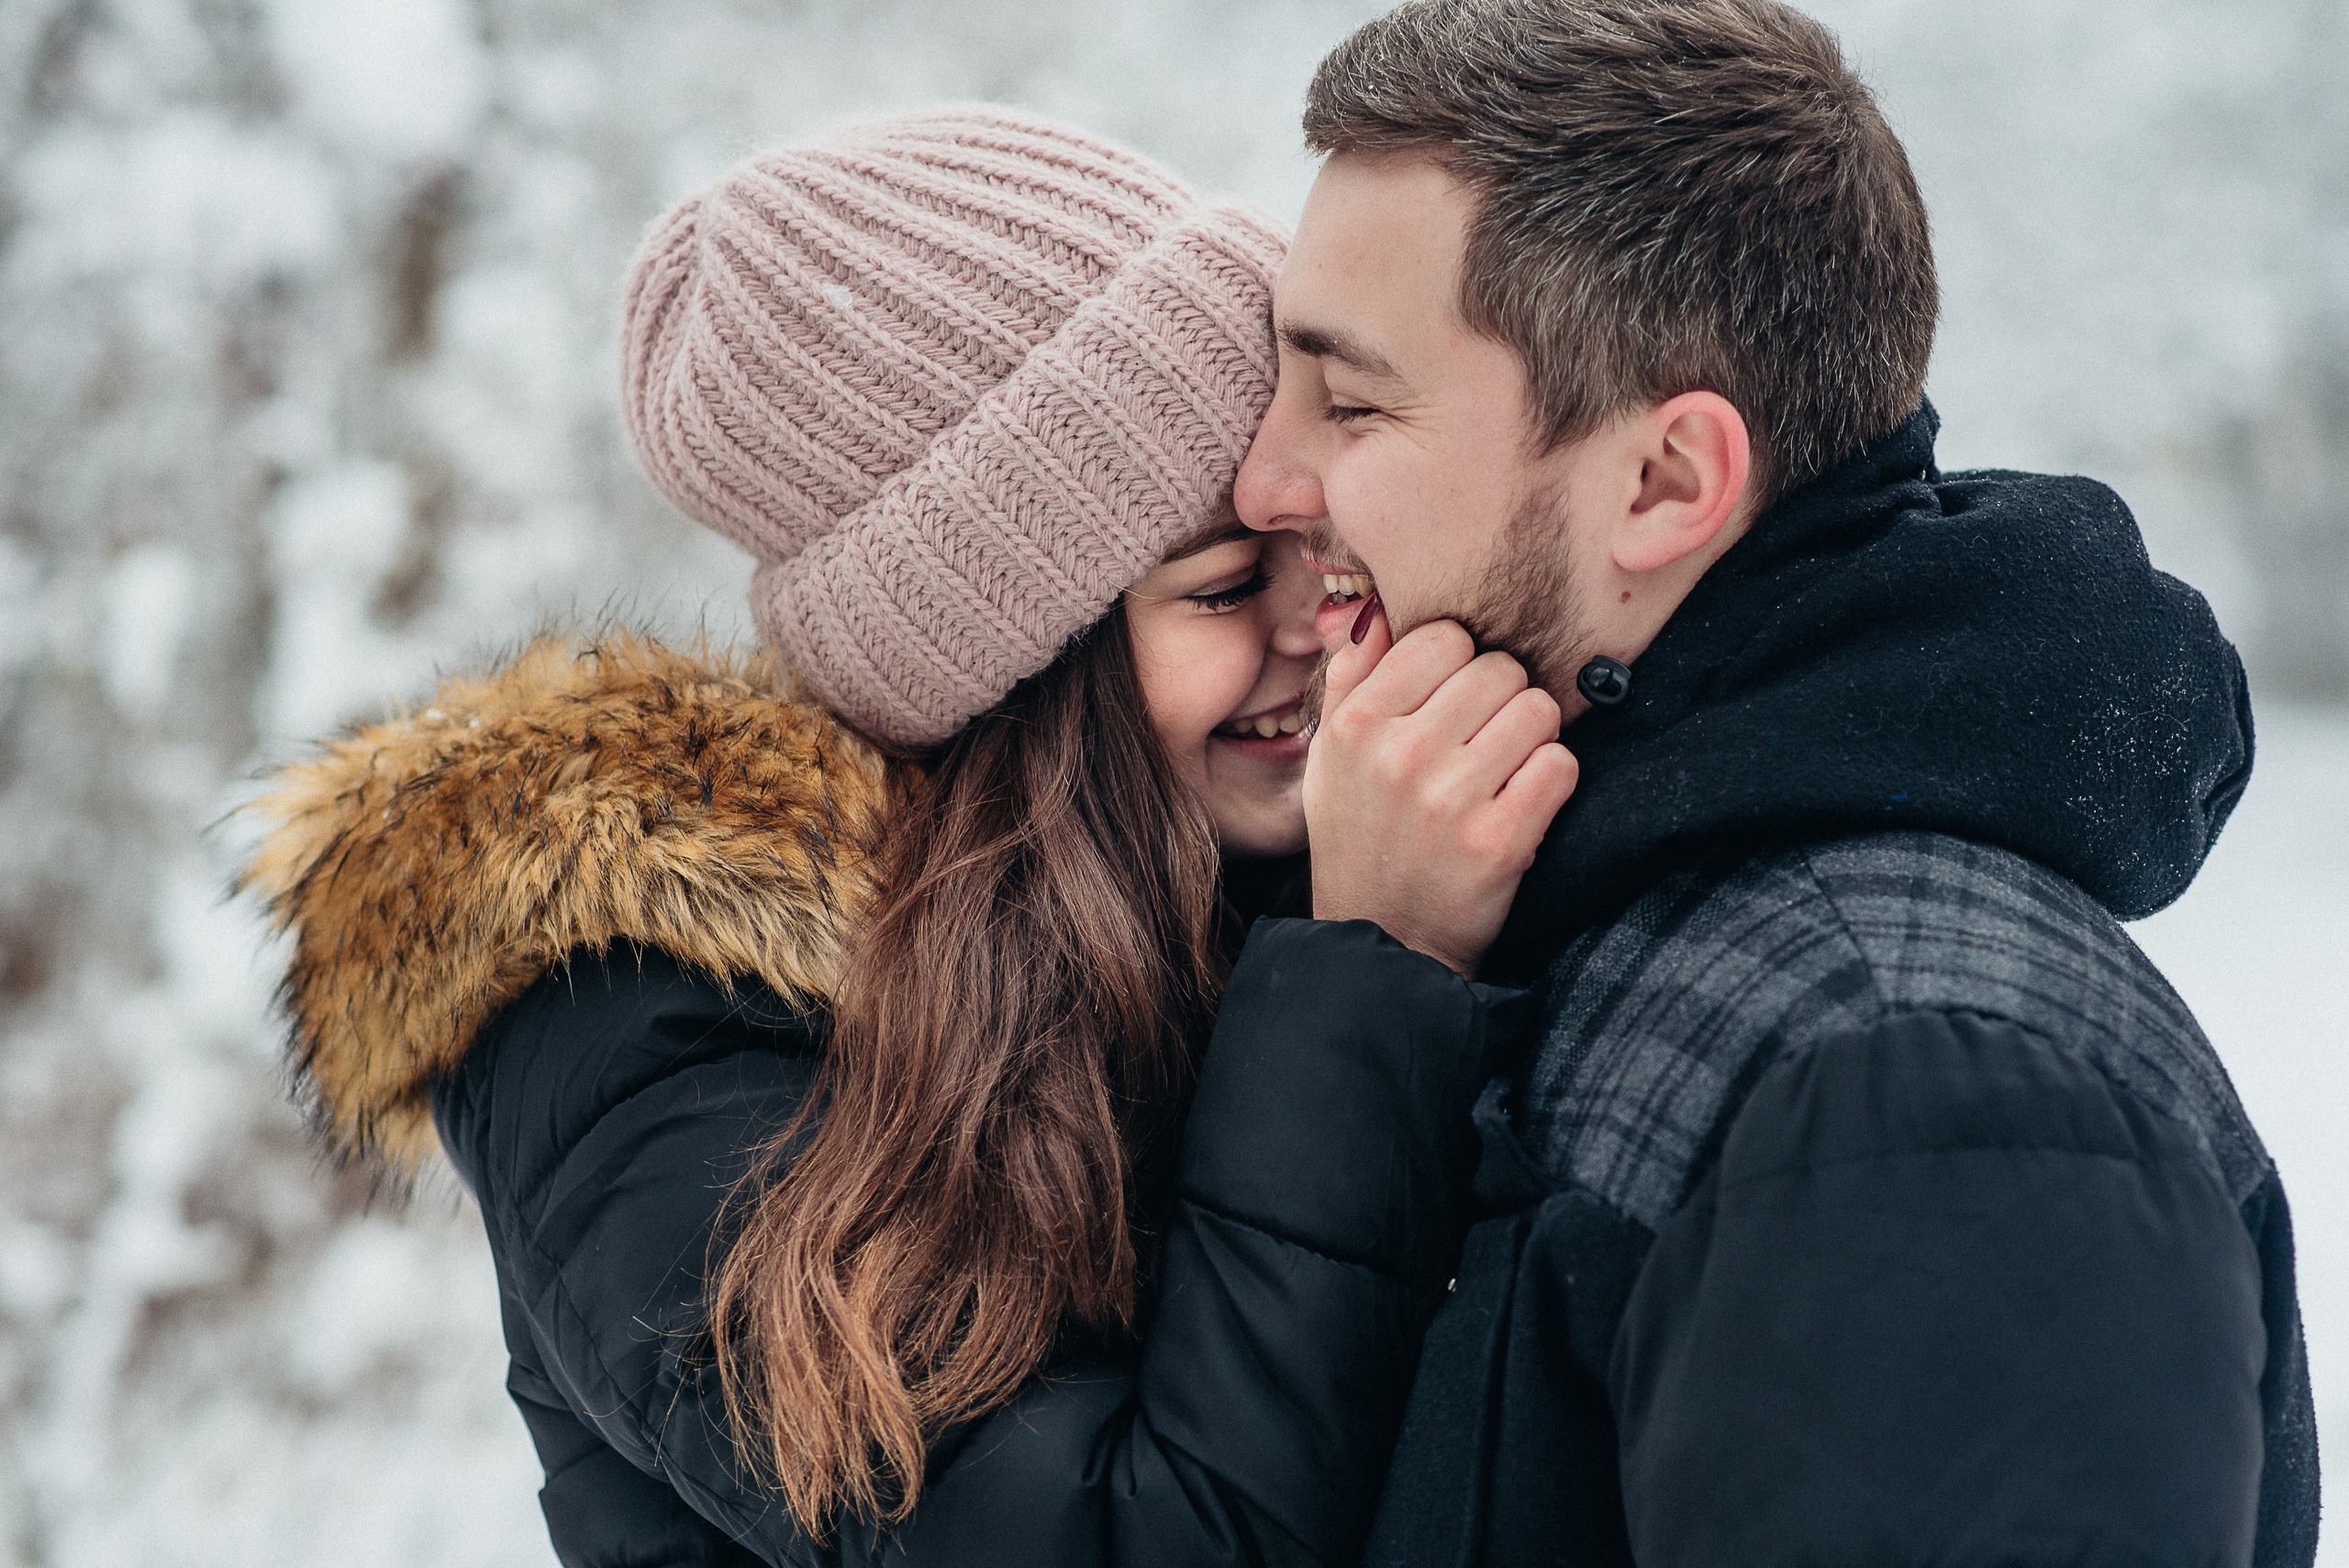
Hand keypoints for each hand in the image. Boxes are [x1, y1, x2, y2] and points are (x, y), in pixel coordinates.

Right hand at [1305, 597, 1578, 975]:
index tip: (1451, 703)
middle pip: (1500, 668)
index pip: (1444, 638)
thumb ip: (1351, 677)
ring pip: (1538, 710)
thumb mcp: (1330, 757)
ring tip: (1502, 772)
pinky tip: (1521, 802)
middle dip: (1501, 701)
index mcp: (1356, 724)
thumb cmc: (1361, 835)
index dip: (1459, 666)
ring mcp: (1450, 799)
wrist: (1382, 940)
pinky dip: (1550, 781)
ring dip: (1531, 739)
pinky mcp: (1498, 842)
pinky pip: (1560, 765)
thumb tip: (1377, 609)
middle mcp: (1400, 755)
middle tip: (1482, 743)